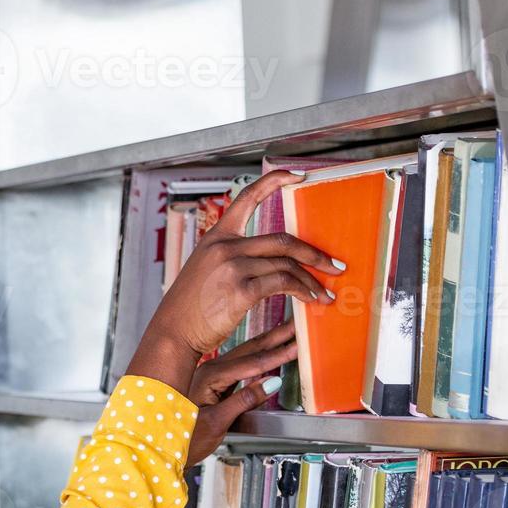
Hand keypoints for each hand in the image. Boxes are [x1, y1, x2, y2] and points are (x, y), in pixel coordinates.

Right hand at [125, 169, 338, 398]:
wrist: (172, 332)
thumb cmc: (190, 307)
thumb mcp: (204, 271)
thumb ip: (230, 258)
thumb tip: (266, 260)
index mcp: (216, 237)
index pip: (247, 198)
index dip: (274, 182)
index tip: (298, 175)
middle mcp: (225, 246)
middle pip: (283, 239)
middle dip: (315, 253)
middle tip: (334, 265)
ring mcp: (233, 266)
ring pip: (287, 264)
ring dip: (311, 280)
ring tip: (325, 294)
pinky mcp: (241, 290)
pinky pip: (283, 283)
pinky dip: (302, 291)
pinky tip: (310, 300)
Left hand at [185, 320, 297, 465]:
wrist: (159, 447)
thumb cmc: (183, 438)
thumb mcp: (216, 422)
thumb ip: (244, 401)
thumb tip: (270, 383)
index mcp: (209, 377)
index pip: (251, 364)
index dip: (276, 355)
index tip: (295, 345)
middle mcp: (208, 370)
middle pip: (248, 351)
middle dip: (275, 338)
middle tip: (295, 325)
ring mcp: (209, 375)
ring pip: (244, 355)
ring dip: (267, 344)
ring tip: (286, 332)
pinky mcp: (212, 383)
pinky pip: (239, 366)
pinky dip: (256, 357)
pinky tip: (266, 352)